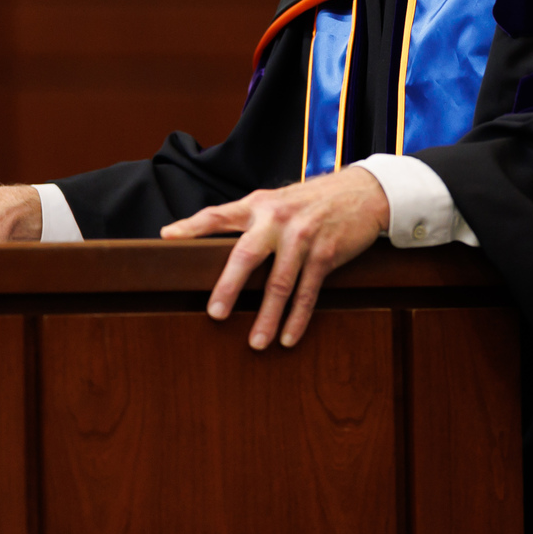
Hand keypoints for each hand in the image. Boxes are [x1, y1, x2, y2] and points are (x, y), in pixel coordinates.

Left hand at [162, 166, 389, 349]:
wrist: (364, 192)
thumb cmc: (314, 200)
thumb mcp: (279, 200)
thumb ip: (252, 218)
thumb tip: (218, 245)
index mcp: (259, 204)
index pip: (219, 215)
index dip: (192, 225)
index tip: (168, 237)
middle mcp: (278, 219)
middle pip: (247, 256)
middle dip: (229, 287)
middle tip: (215, 314)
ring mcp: (303, 237)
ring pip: (280, 284)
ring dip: (268, 317)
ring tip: (256, 341)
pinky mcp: (326, 254)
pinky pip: (308, 292)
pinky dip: (298, 318)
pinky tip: (288, 337)